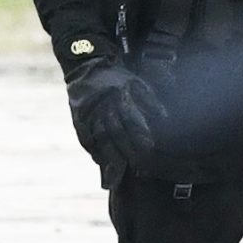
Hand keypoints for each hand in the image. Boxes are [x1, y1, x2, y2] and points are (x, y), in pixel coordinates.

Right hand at [65, 60, 162, 180]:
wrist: (86, 67)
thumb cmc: (116, 78)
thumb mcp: (136, 82)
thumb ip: (150, 100)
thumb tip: (164, 116)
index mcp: (119, 95)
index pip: (131, 120)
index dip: (140, 135)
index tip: (149, 149)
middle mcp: (103, 105)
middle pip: (114, 133)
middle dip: (126, 151)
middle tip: (137, 165)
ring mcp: (88, 113)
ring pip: (99, 138)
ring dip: (108, 157)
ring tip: (115, 175)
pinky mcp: (78, 118)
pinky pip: (85, 138)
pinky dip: (93, 151)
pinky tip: (100, 162)